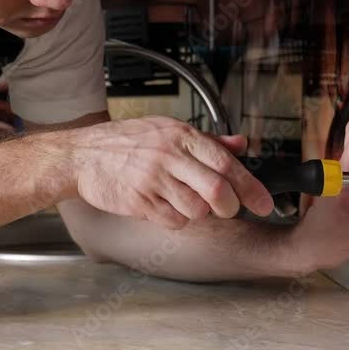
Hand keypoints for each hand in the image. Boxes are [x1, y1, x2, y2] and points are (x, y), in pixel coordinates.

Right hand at [67, 116, 274, 228]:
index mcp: (181, 135)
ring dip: (201, 213)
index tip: (265, 203)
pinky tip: (166, 206)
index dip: (251, 187)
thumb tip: (240, 143)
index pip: (226, 163)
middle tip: (231, 210)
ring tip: (187, 201)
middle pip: (217, 190)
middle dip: (232, 207)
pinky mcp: (139, 202)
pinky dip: (178, 219)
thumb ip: (208, 139)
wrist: (83, 155)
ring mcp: (153, 180)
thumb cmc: (126, 141)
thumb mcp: (167, 129)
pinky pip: (174, 221)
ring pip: (197, 210)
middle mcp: (169, 156)